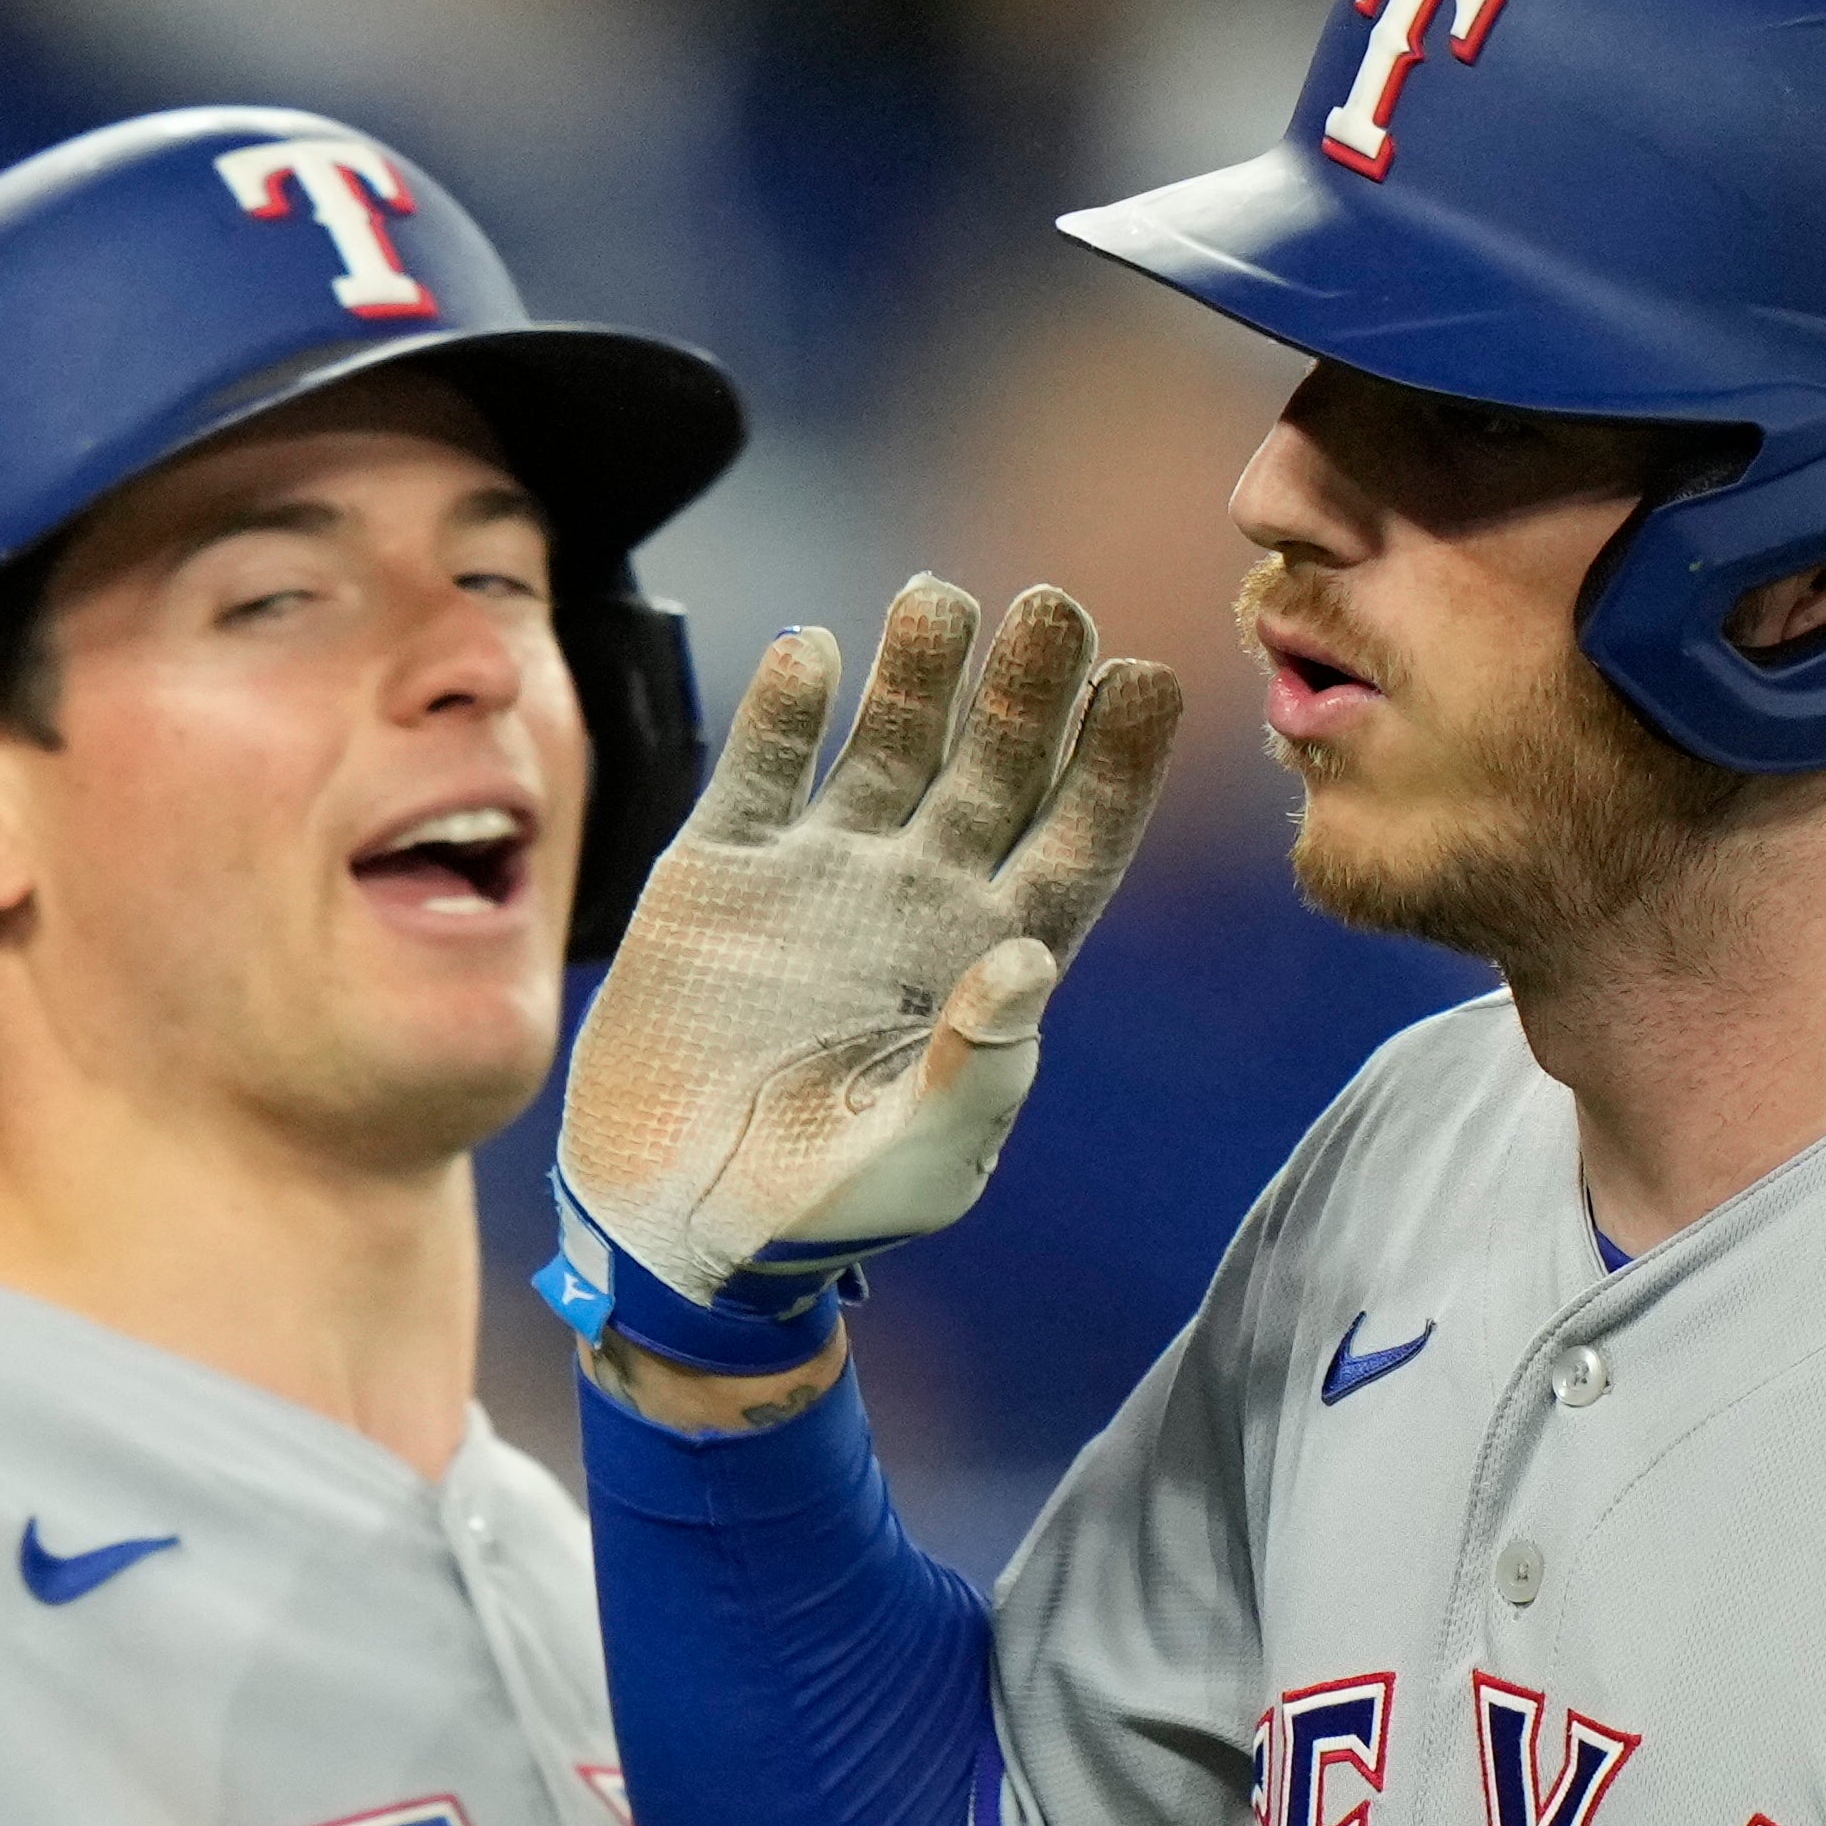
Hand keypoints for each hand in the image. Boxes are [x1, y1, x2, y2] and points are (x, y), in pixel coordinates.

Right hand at [547, 574, 1175, 1371]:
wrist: (678, 1226)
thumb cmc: (822, 1215)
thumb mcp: (924, 1163)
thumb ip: (981, 1071)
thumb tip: (1027, 960)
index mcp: (993, 963)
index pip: (1078, 841)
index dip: (1117, 764)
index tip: (1148, 681)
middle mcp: (920, 899)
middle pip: (996, 768)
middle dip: (1028, 688)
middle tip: (1053, 607)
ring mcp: (822, 877)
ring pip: (889, 743)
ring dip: (917, 672)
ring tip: (939, 599)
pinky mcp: (721, 873)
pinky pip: (762, 767)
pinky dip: (784, 707)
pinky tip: (809, 650)